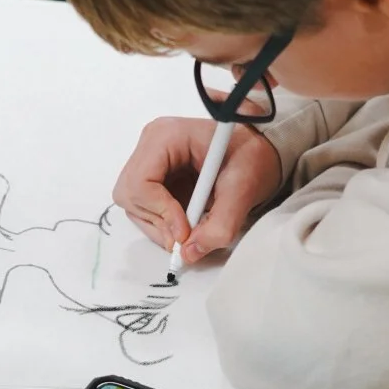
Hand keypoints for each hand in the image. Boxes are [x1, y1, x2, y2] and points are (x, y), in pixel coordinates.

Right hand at [113, 112, 282, 264]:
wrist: (257, 153)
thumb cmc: (251, 157)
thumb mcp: (243, 189)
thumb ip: (220, 224)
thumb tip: (190, 252)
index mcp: (166, 136)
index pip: (141, 181)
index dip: (160, 211)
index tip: (185, 230)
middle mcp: (150, 145)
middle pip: (130, 195)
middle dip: (157, 222)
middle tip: (187, 236)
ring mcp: (148, 161)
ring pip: (133, 206)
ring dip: (160, 226)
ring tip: (191, 228)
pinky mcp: (153, 178)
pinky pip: (144, 210)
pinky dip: (162, 225)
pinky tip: (186, 222)